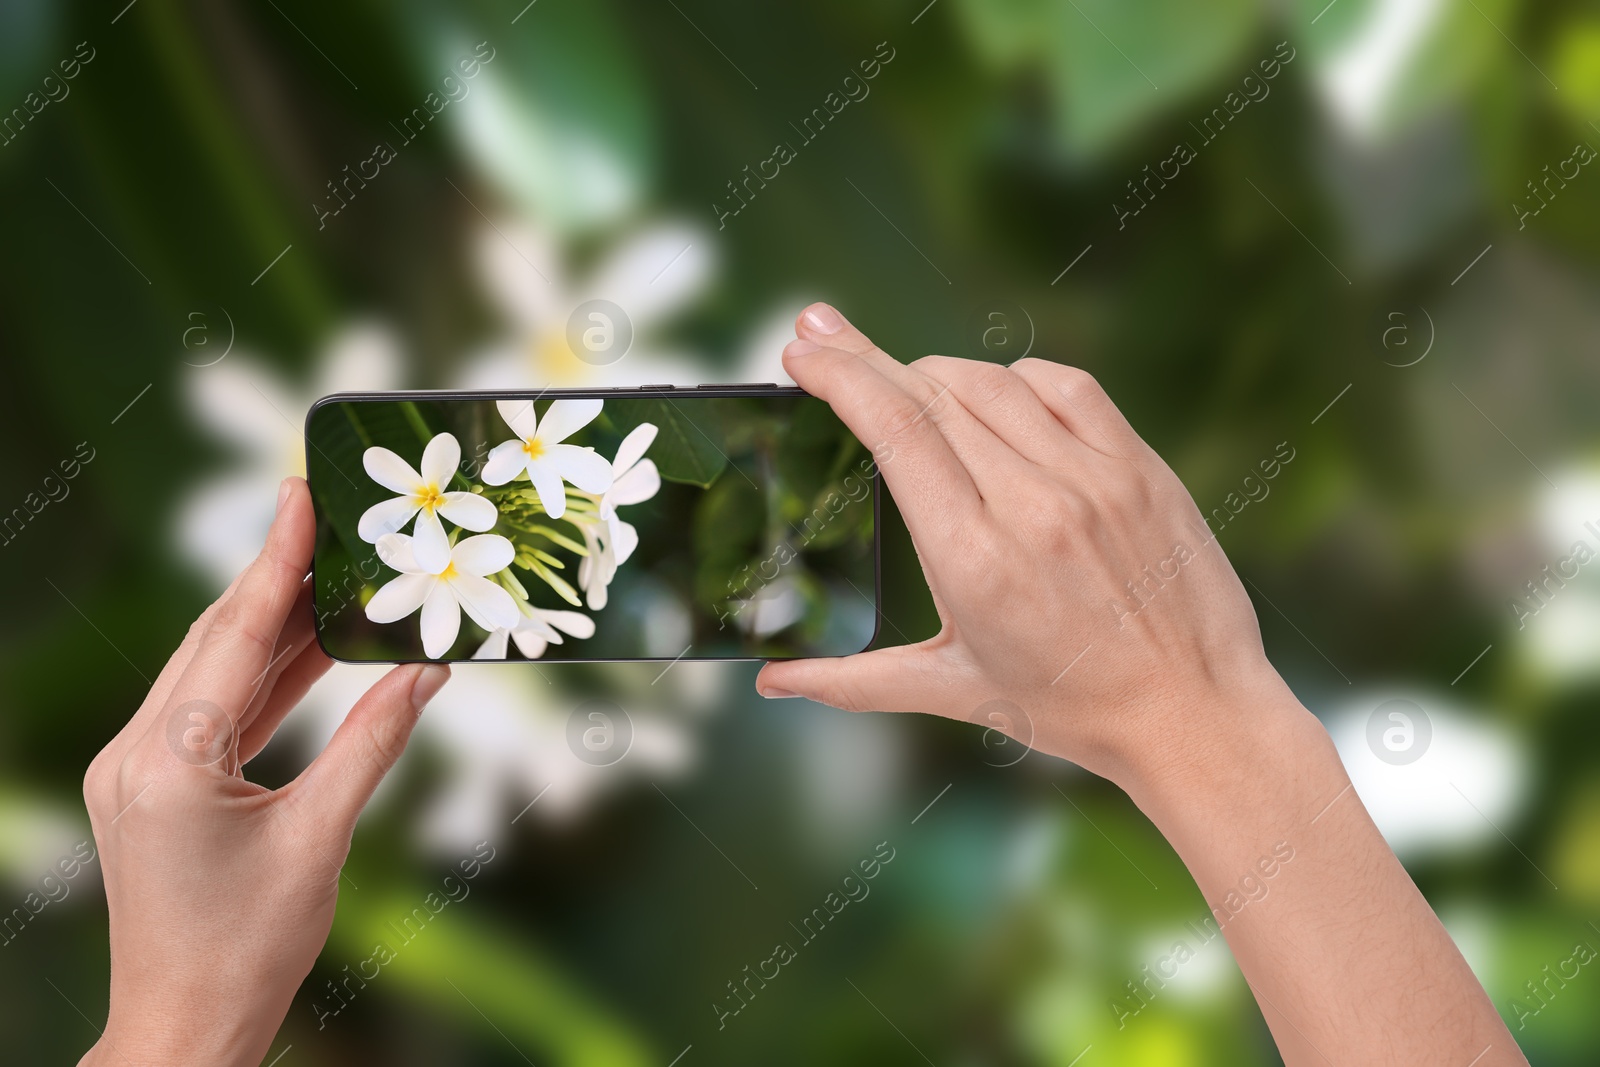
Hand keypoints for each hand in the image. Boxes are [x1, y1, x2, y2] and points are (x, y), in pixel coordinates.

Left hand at [79, 477, 449, 1066]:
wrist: (186, 1025)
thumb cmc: (250, 947)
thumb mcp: (323, 837)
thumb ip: (375, 740)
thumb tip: (428, 668)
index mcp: (169, 762)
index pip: (234, 636)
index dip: (274, 561)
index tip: (301, 497)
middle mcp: (136, 753)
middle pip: (217, 640)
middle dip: (276, 578)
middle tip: (325, 518)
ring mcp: (137, 769)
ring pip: (215, 672)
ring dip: (276, 627)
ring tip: (334, 577)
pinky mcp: (152, 787)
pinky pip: (212, 711)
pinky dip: (265, 679)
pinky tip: (313, 650)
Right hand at [757, 303, 1295, 788]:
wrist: (1194, 714)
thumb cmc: (1069, 709)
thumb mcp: (954, 691)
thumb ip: (851, 681)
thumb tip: (769, 684)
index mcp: (975, 559)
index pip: (896, 429)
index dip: (841, 374)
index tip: (800, 349)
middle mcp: (1034, 506)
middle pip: (932, 392)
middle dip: (865, 356)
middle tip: (818, 329)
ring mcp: (1094, 479)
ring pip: (994, 381)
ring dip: (934, 369)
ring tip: (899, 376)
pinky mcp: (1140, 467)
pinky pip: (1066, 386)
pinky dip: (1016, 376)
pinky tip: (993, 390)